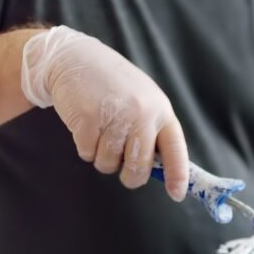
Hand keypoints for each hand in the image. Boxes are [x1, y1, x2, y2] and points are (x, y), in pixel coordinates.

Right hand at [20, 26, 187, 200]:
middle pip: (139, 169)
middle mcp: (142, 114)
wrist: (75, 58)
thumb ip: (152, 132)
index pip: (175, 149)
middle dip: (129, 175)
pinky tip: (86, 123)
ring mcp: (115, 117)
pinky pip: (87, 154)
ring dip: (101, 156)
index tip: (177, 194)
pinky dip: (84, 146)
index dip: (178, 175)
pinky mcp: (88, 120)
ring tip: (100, 129)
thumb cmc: (113, 86)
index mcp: (161, 110)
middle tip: (121, 164)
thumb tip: (162, 171)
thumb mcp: (143, 101)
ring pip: (108, 164)